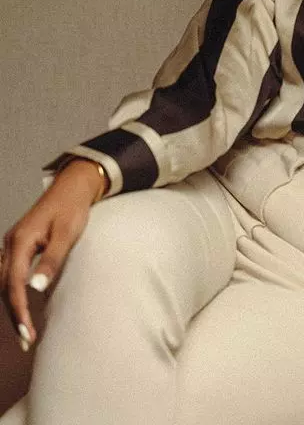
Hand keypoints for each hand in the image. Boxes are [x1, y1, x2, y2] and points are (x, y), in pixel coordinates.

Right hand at [0, 160, 103, 350]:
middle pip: (4, 287)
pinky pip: (9, 274)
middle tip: (27, 341)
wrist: (73, 186)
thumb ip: (52, 260)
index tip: (28, 335)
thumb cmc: (72, 208)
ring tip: (24, 330)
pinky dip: (12, 292)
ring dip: (12, 306)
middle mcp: (10, 244)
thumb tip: (36, 288)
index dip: (19, 312)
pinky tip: (21, 305)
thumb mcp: (66, 233)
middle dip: (14, 315)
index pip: (13, 285)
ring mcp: (12, 244)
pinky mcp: (19, 244)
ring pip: (4, 282)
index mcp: (20, 242)